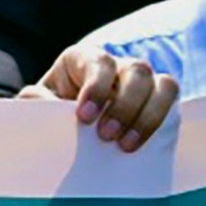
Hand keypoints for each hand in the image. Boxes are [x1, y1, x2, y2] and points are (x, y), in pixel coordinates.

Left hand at [20, 46, 179, 150]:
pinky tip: (144, 144)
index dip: (97, 87)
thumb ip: (35, 101)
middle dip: (125, 106)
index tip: (84, 118)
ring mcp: (141, 83)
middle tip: (106, 136)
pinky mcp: (156, 102)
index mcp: (85, 60)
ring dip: (148, 116)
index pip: (100, 62)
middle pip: (137, 71)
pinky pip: (171, 103)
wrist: (67, 135)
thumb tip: (37, 97)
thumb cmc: (50, 114)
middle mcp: (118, 66)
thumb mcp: (37, 106)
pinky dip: (161, 122)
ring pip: (163, 84)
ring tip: (126, 146)